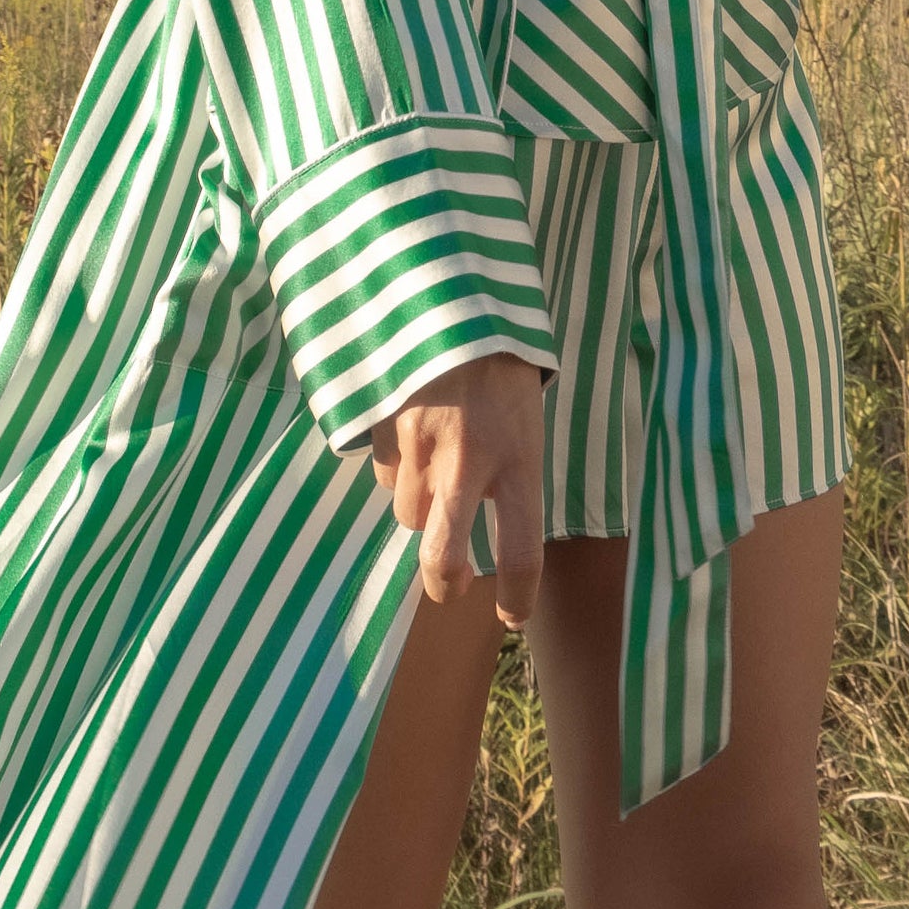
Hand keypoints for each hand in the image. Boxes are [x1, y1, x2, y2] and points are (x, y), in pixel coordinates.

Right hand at [368, 355, 544, 628]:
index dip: (517, 596)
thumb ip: (506, 465)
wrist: (455, 293)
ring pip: (408, 512)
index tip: (511, 615)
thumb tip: (485, 508)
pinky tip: (411, 430)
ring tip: (437, 463)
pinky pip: (384, 472)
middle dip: (445, 581)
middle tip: (452, 585)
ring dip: (421, 504)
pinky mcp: (383, 428)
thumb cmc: (503, 359)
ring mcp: (418, 448)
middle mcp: (466, 463)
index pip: (521, 552)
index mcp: (518, 459)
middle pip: (442, 556)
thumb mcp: (525, 414)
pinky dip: (396, 465)